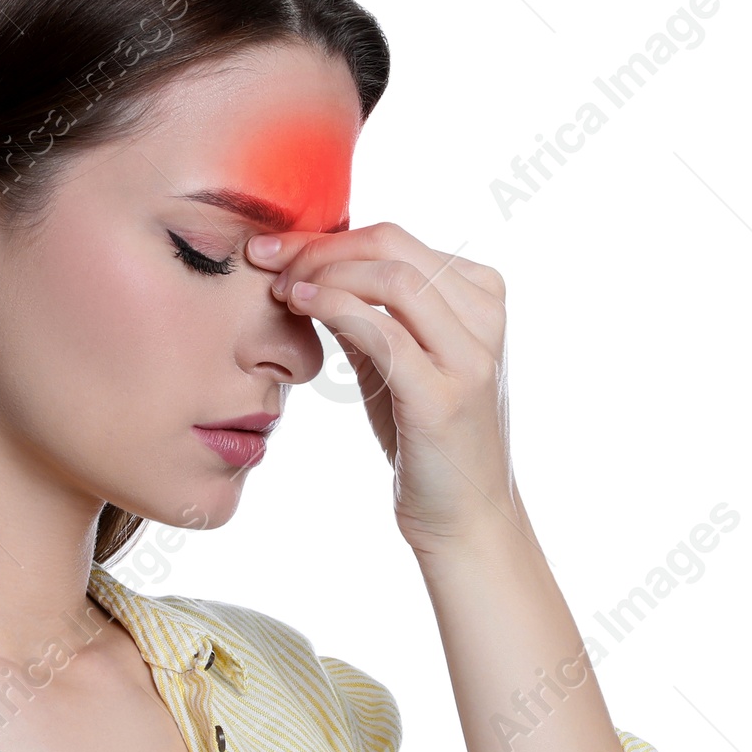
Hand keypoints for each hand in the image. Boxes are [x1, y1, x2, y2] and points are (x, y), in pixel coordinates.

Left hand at [246, 221, 515, 556]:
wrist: (462, 514)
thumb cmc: (424, 437)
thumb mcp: (394, 362)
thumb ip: (367, 314)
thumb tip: (311, 269)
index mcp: (479, 294)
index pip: (394, 239)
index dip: (326, 237)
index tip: (272, 249)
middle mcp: (484, 316)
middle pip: (391, 246)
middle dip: (318, 248)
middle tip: (266, 263)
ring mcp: (470, 355)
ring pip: (391, 279)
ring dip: (323, 276)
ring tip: (280, 290)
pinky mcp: (444, 395)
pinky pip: (384, 331)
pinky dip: (335, 308)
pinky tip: (300, 308)